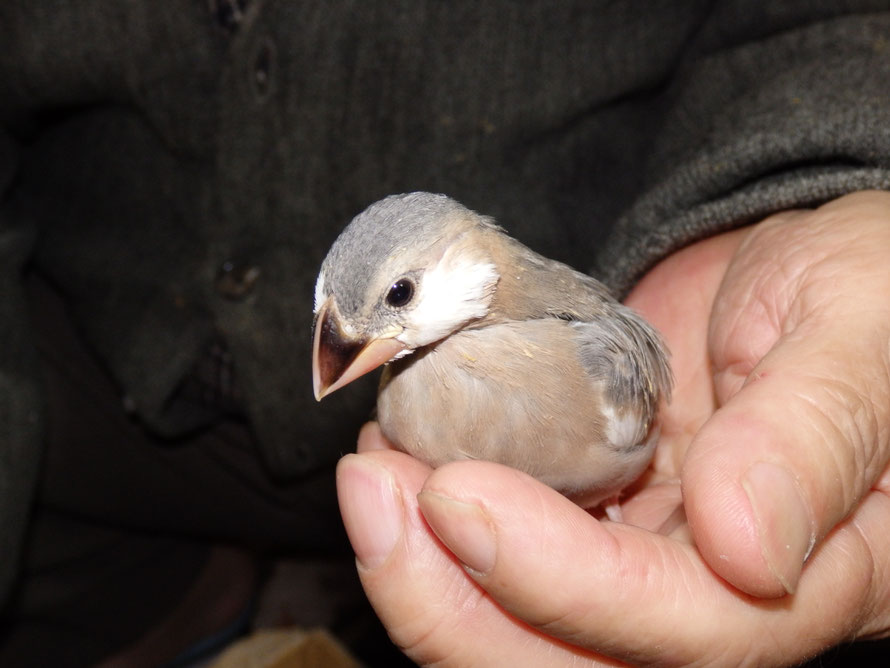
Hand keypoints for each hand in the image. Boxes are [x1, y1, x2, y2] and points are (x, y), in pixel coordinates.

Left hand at [336, 191, 889, 664]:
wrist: (807, 268)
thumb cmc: (866, 289)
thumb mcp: (860, 337)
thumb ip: (814, 438)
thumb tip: (746, 546)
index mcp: (818, 571)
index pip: (685, 625)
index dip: (562, 581)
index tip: (455, 496)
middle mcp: (720, 589)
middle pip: (573, 659)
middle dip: (451, 603)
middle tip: (370, 495)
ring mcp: (647, 555)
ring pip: (519, 620)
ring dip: (423, 566)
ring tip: (367, 475)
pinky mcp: (595, 511)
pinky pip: (505, 545)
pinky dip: (434, 516)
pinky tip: (397, 455)